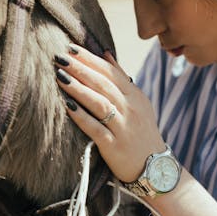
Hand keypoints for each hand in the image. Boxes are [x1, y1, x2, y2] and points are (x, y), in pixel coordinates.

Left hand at [55, 46, 164, 182]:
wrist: (156, 168)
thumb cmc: (141, 132)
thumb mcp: (137, 101)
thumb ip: (121, 77)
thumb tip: (105, 53)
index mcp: (134, 95)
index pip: (110, 71)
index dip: (90, 59)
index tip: (71, 47)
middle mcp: (130, 108)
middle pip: (103, 84)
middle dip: (81, 68)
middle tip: (60, 57)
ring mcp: (123, 127)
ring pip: (99, 103)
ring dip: (79, 89)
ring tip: (60, 76)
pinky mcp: (115, 146)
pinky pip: (96, 129)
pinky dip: (82, 117)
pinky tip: (67, 106)